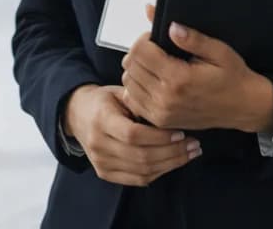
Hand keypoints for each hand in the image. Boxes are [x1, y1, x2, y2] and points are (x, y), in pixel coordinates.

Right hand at [64, 84, 199, 186]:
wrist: (78, 115)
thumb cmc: (105, 100)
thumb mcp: (120, 92)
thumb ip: (141, 103)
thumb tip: (172, 113)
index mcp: (101, 119)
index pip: (133, 134)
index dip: (159, 137)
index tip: (180, 132)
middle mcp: (98, 144)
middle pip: (140, 156)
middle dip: (172, 153)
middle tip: (194, 145)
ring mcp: (100, 162)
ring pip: (142, 171)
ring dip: (170, 165)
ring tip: (190, 154)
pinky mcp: (104, 173)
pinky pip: (137, 179)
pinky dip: (159, 173)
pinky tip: (173, 162)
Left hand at [121, 10, 272, 133]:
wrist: (244, 107)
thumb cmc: (233, 78)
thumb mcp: (219, 52)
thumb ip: (193, 38)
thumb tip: (171, 26)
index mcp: (178, 78)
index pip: (140, 51)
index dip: (144, 38)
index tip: (156, 37)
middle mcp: (165, 97)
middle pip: (130, 65)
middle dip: (139, 52)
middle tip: (155, 49)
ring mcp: (161, 112)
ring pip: (128, 83)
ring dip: (136, 70)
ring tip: (154, 65)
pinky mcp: (161, 121)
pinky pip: (133, 101)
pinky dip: (137, 88)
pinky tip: (152, 81)